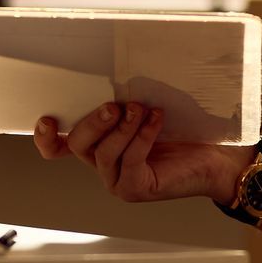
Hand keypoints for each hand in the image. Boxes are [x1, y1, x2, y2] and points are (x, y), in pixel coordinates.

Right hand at [34, 103, 246, 204]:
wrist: (217, 154)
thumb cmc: (183, 127)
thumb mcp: (146, 107)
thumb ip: (126, 98)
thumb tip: (116, 73)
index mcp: (98, 145)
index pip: (58, 147)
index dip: (45, 138)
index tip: (47, 118)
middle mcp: (103, 165)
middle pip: (77, 145)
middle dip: (92, 122)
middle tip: (114, 105)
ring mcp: (117, 181)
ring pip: (104, 153)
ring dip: (123, 127)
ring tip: (141, 108)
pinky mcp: (136, 189)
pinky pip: (131, 160)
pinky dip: (143, 136)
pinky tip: (156, 119)